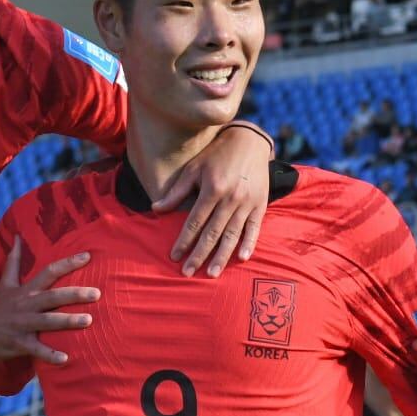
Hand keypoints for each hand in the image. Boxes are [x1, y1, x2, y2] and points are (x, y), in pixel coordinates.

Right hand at [0, 244, 98, 364]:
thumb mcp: (4, 283)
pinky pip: (37, 350)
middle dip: (75, 294)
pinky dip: (50, 355)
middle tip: (97, 293)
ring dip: (68, 321)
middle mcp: (26, 305)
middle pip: (53, 297)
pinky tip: (66, 359)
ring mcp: (23, 325)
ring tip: (88, 320)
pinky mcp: (19, 344)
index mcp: (25, 290)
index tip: (88, 256)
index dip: (68, 263)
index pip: (49, 272)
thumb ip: (14, 260)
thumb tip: (17, 237)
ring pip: (48, 322)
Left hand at [154, 125, 270, 276]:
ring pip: (232, 234)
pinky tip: (241, 258)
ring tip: (211, 273)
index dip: (184, 240)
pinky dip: (249, 243)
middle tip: (188, 273)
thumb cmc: (217, 155)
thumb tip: (155, 209)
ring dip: (222, 256)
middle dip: (199, 254)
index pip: (194, 222)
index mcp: (212, 189)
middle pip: (212, 233)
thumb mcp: (193, 169)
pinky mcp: (260, 205)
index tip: (174, 256)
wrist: (250, 142)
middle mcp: (230, 199)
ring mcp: (247, 203)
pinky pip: (254, 228)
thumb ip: (176, 192)